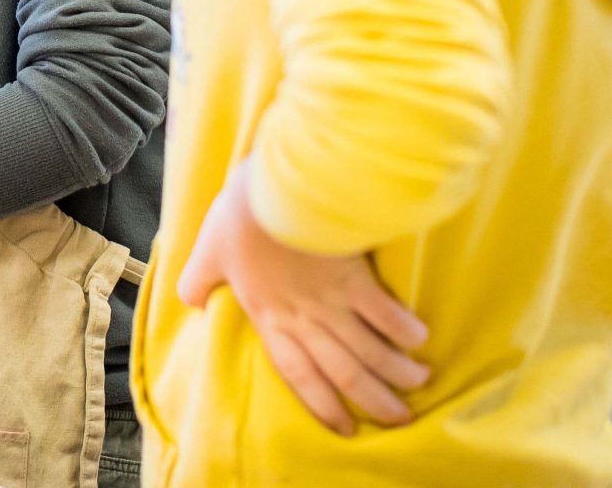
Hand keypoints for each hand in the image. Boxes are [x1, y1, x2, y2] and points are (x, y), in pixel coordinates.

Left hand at [177, 160, 429, 434]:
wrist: (276, 185)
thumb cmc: (241, 215)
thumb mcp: (208, 249)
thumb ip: (199, 280)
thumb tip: (191, 303)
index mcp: (269, 316)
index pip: (297, 373)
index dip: (321, 404)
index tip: (345, 427)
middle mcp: (304, 319)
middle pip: (343, 373)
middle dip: (374, 399)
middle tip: (401, 417)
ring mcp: (332, 301)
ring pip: (370, 350)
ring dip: (396, 369)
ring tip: (419, 379)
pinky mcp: (356, 277)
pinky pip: (385, 314)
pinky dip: (404, 329)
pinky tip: (420, 339)